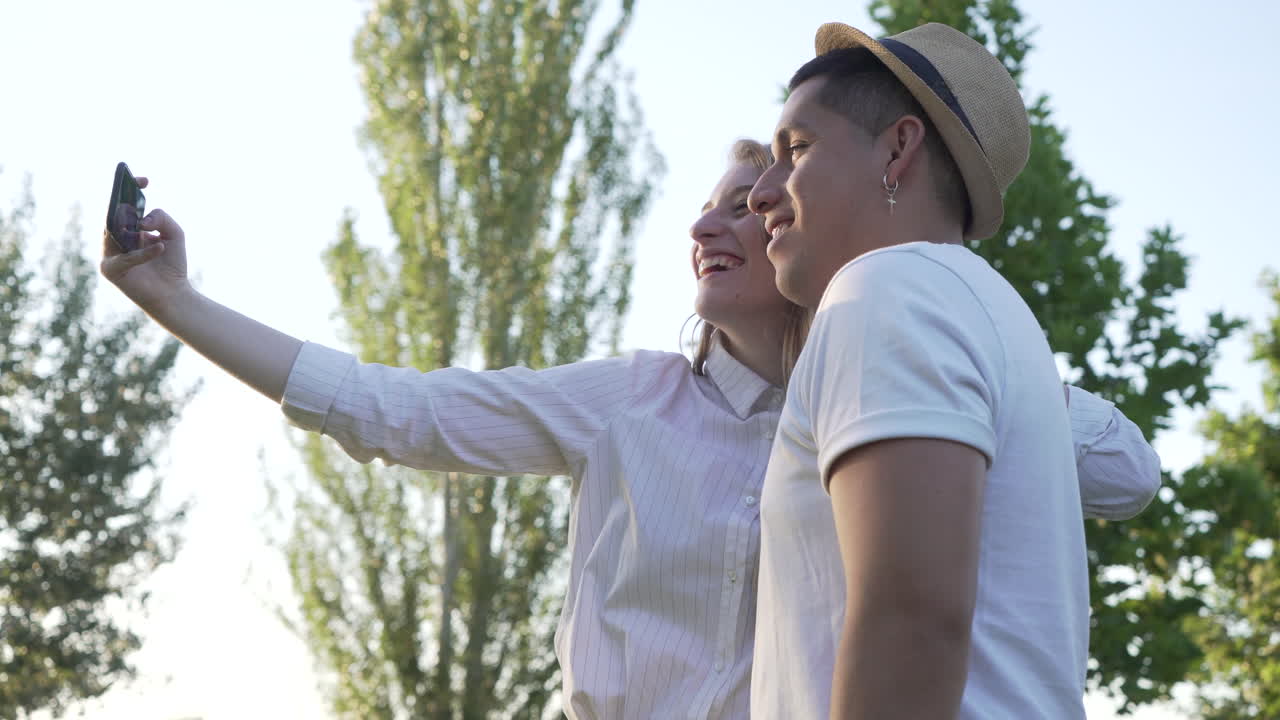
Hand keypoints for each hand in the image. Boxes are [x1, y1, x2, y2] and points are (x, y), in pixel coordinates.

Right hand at [100, 177, 191, 314]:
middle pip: (113, 215)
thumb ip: (162, 218)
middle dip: (124, 202)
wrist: (174, 293)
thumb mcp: (174, 234)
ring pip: (116, 234)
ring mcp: (111, 253)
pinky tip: (160, 247)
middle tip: (136, 190)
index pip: (124, 204)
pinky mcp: (111, 270)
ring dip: (132, 230)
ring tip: (147, 227)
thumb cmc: (172, 263)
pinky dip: (143, 253)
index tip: (144, 180)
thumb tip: (142, 221)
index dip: (130, 189)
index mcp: (128, 228)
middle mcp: (116, 238)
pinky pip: (125, 257)